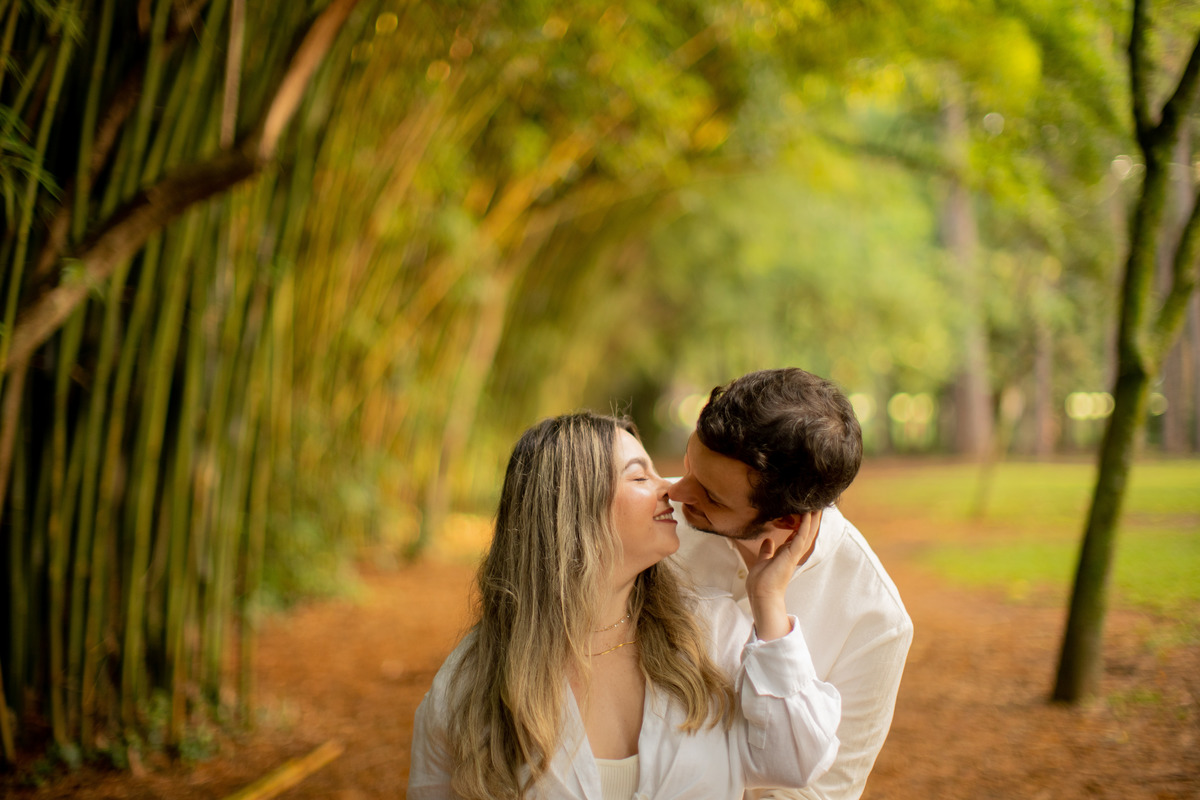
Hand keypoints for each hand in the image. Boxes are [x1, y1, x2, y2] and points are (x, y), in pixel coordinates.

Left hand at [745, 510, 821, 640]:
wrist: (761, 595)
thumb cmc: (761, 582)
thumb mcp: (762, 561)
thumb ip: (767, 551)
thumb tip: (768, 541)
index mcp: (786, 553)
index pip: (797, 534)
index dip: (802, 522)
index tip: (806, 510)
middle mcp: (793, 552)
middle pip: (806, 532)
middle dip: (812, 518)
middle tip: (817, 503)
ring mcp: (794, 554)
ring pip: (808, 532)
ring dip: (813, 518)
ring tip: (818, 504)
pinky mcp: (792, 555)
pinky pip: (801, 536)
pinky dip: (805, 524)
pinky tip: (809, 513)